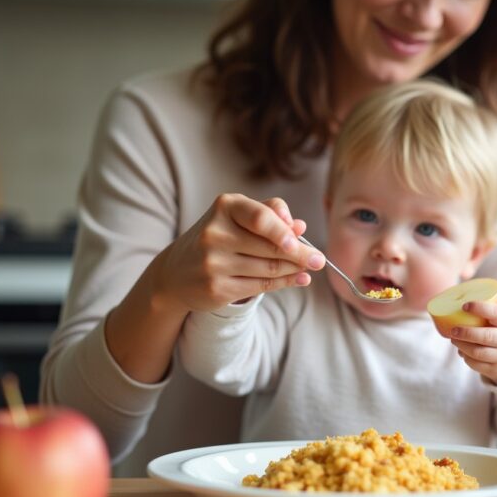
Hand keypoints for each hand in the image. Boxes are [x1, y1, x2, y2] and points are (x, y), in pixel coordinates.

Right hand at [150, 193, 324, 311]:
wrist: (177, 272)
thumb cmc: (218, 238)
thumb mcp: (238, 217)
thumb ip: (270, 215)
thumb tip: (300, 227)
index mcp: (224, 208)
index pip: (259, 217)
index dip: (282, 231)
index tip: (299, 240)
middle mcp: (215, 234)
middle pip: (270, 248)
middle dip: (300, 254)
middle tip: (319, 259)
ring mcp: (214, 264)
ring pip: (268, 268)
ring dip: (295, 269)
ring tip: (310, 268)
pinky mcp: (217, 289)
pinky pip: (261, 286)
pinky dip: (284, 283)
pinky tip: (299, 279)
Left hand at [448, 301, 496, 387]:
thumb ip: (485, 311)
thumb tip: (455, 300)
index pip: (496, 313)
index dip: (480, 308)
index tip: (464, 306)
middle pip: (487, 337)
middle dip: (467, 333)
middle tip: (453, 329)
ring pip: (479, 353)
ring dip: (462, 346)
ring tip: (453, 339)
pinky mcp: (495, 369)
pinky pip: (476, 364)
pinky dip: (465, 357)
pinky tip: (461, 351)